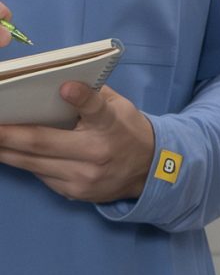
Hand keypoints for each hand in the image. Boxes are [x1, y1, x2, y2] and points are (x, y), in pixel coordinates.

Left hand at [0, 80, 159, 202]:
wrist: (149, 173)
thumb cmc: (127, 132)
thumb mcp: (121, 108)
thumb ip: (94, 95)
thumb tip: (57, 82)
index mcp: (111, 126)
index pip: (97, 110)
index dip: (81, 98)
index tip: (65, 87)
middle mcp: (96, 153)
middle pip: (43, 143)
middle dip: (8, 134)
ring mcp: (82, 177)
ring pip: (31, 162)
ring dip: (3, 150)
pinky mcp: (72, 192)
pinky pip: (38, 175)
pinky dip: (19, 161)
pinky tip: (6, 152)